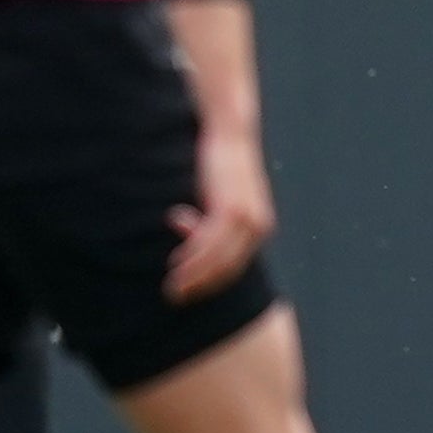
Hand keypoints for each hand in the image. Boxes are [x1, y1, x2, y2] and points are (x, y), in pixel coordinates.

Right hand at [167, 127, 277, 303]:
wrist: (229, 135)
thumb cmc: (220, 163)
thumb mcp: (214, 195)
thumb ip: (202, 214)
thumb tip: (177, 222)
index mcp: (259, 227)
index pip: (235, 266)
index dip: (210, 282)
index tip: (189, 291)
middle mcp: (258, 227)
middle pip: (228, 269)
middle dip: (200, 286)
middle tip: (176, 297)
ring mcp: (246, 220)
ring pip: (217, 260)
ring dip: (193, 276)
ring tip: (172, 286)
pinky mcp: (230, 210)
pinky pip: (208, 243)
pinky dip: (191, 256)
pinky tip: (176, 263)